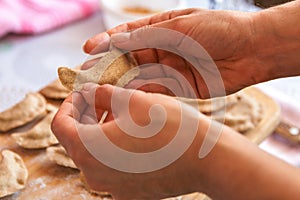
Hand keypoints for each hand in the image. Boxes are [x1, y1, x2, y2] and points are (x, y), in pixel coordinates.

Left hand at [51, 83, 208, 198]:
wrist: (206, 159)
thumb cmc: (169, 127)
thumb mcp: (131, 100)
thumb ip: (101, 94)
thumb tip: (88, 92)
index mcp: (88, 150)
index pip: (60, 125)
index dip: (68, 105)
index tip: (81, 93)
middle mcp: (96, 175)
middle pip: (77, 140)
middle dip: (85, 116)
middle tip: (101, 98)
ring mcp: (113, 187)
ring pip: (95, 154)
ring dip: (100, 131)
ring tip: (119, 113)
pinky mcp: (130, 192)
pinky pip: (112, 167)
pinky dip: (114, 148)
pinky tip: (132, 133)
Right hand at [83, 9, 262, 97]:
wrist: (251, 50)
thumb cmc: (219, 29)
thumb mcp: (180, 26)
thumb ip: (149, 37)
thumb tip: (118, 41)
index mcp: (162, 29)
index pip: (128, 36)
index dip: (107, 42)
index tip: (88, 50)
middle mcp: (162, 50)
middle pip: (129, 59)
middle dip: (108, 67)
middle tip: (87, 76)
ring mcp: (170, 69)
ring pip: (139, 76)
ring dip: (120, 84)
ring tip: (99, 91)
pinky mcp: (179, 87)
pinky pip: (155, 91)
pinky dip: (139, 95)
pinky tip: (124, 99)